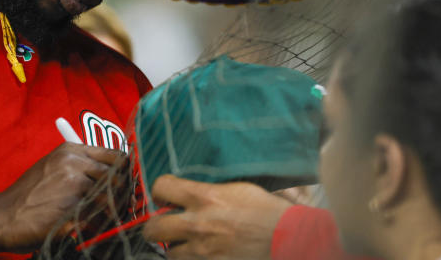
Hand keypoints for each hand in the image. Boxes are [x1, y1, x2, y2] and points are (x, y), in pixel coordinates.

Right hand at [0, 143, 125, 251]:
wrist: (2, 217)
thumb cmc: (27, 196)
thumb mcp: (51, 169)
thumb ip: (79, 167)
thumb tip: (111, 175)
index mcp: (70, 150)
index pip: (115, 155)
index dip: (123, 173)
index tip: (124, 185)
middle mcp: (74, 162)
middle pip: (118, 177)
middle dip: (120, 194)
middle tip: (118, 207)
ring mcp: (74, 184)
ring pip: (110, 198)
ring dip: (109, 211)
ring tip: (100, 219)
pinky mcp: (73, 207)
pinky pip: (98, 216)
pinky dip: (97, 224)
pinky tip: (86, 227)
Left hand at [142, 175, 291, 258]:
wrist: (287, 238)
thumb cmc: (266, 211)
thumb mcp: (236, 189)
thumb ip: (208, 191)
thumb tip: (190, 193)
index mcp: (203, 197)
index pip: (161, 187)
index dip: (160, 191)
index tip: (164, 195)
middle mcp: (197, 224)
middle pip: (153, 228)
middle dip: (156, 227)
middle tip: (165, 225)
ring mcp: (202, 250)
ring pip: (170, 253)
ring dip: (177, 248)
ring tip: (189, 244)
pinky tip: (204, 254)